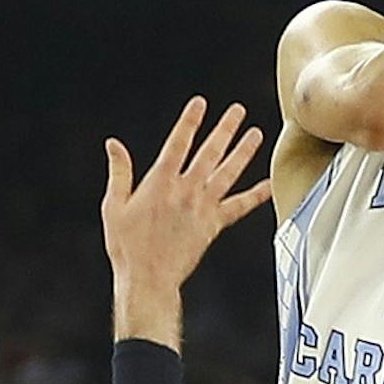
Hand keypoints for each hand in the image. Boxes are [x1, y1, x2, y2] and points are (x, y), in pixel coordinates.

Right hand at [102, 96, 269, 338]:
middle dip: (225, 128)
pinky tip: (270, 184)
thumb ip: (119, 173)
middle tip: (238, 110)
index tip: (200, 103)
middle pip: (210, 151)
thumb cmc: (127, 247)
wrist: (148, 280)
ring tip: (256, 134)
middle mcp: (186, 190)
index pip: (178, 142)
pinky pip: (240, 207)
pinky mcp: (213, 225)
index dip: (190, 120)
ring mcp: (203, 207)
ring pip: (228, 172)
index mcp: (160, 182)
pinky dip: (257, 195)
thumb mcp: (114, 207)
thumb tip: (113, 145)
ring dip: (243, 151)